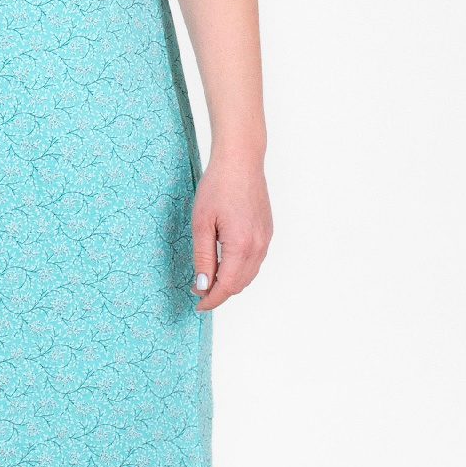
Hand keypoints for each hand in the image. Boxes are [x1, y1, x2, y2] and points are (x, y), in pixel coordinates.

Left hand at [190, 149, 272, 310]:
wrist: (241, 161)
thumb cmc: (218, 186)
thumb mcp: (201, 223)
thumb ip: (203, 257)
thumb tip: (203, 285)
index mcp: (241, 245)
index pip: (227, 286)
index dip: (211, 300)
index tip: (198, 305)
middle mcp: (258, 246)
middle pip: (240, 284)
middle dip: (219, 293)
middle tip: (198, 291)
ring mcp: (266, 239)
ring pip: (249, 274)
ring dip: (230, 282)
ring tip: (209, 280)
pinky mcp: (267, 232)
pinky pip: (255, 261)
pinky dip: (240, 270)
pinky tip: (225, 264)